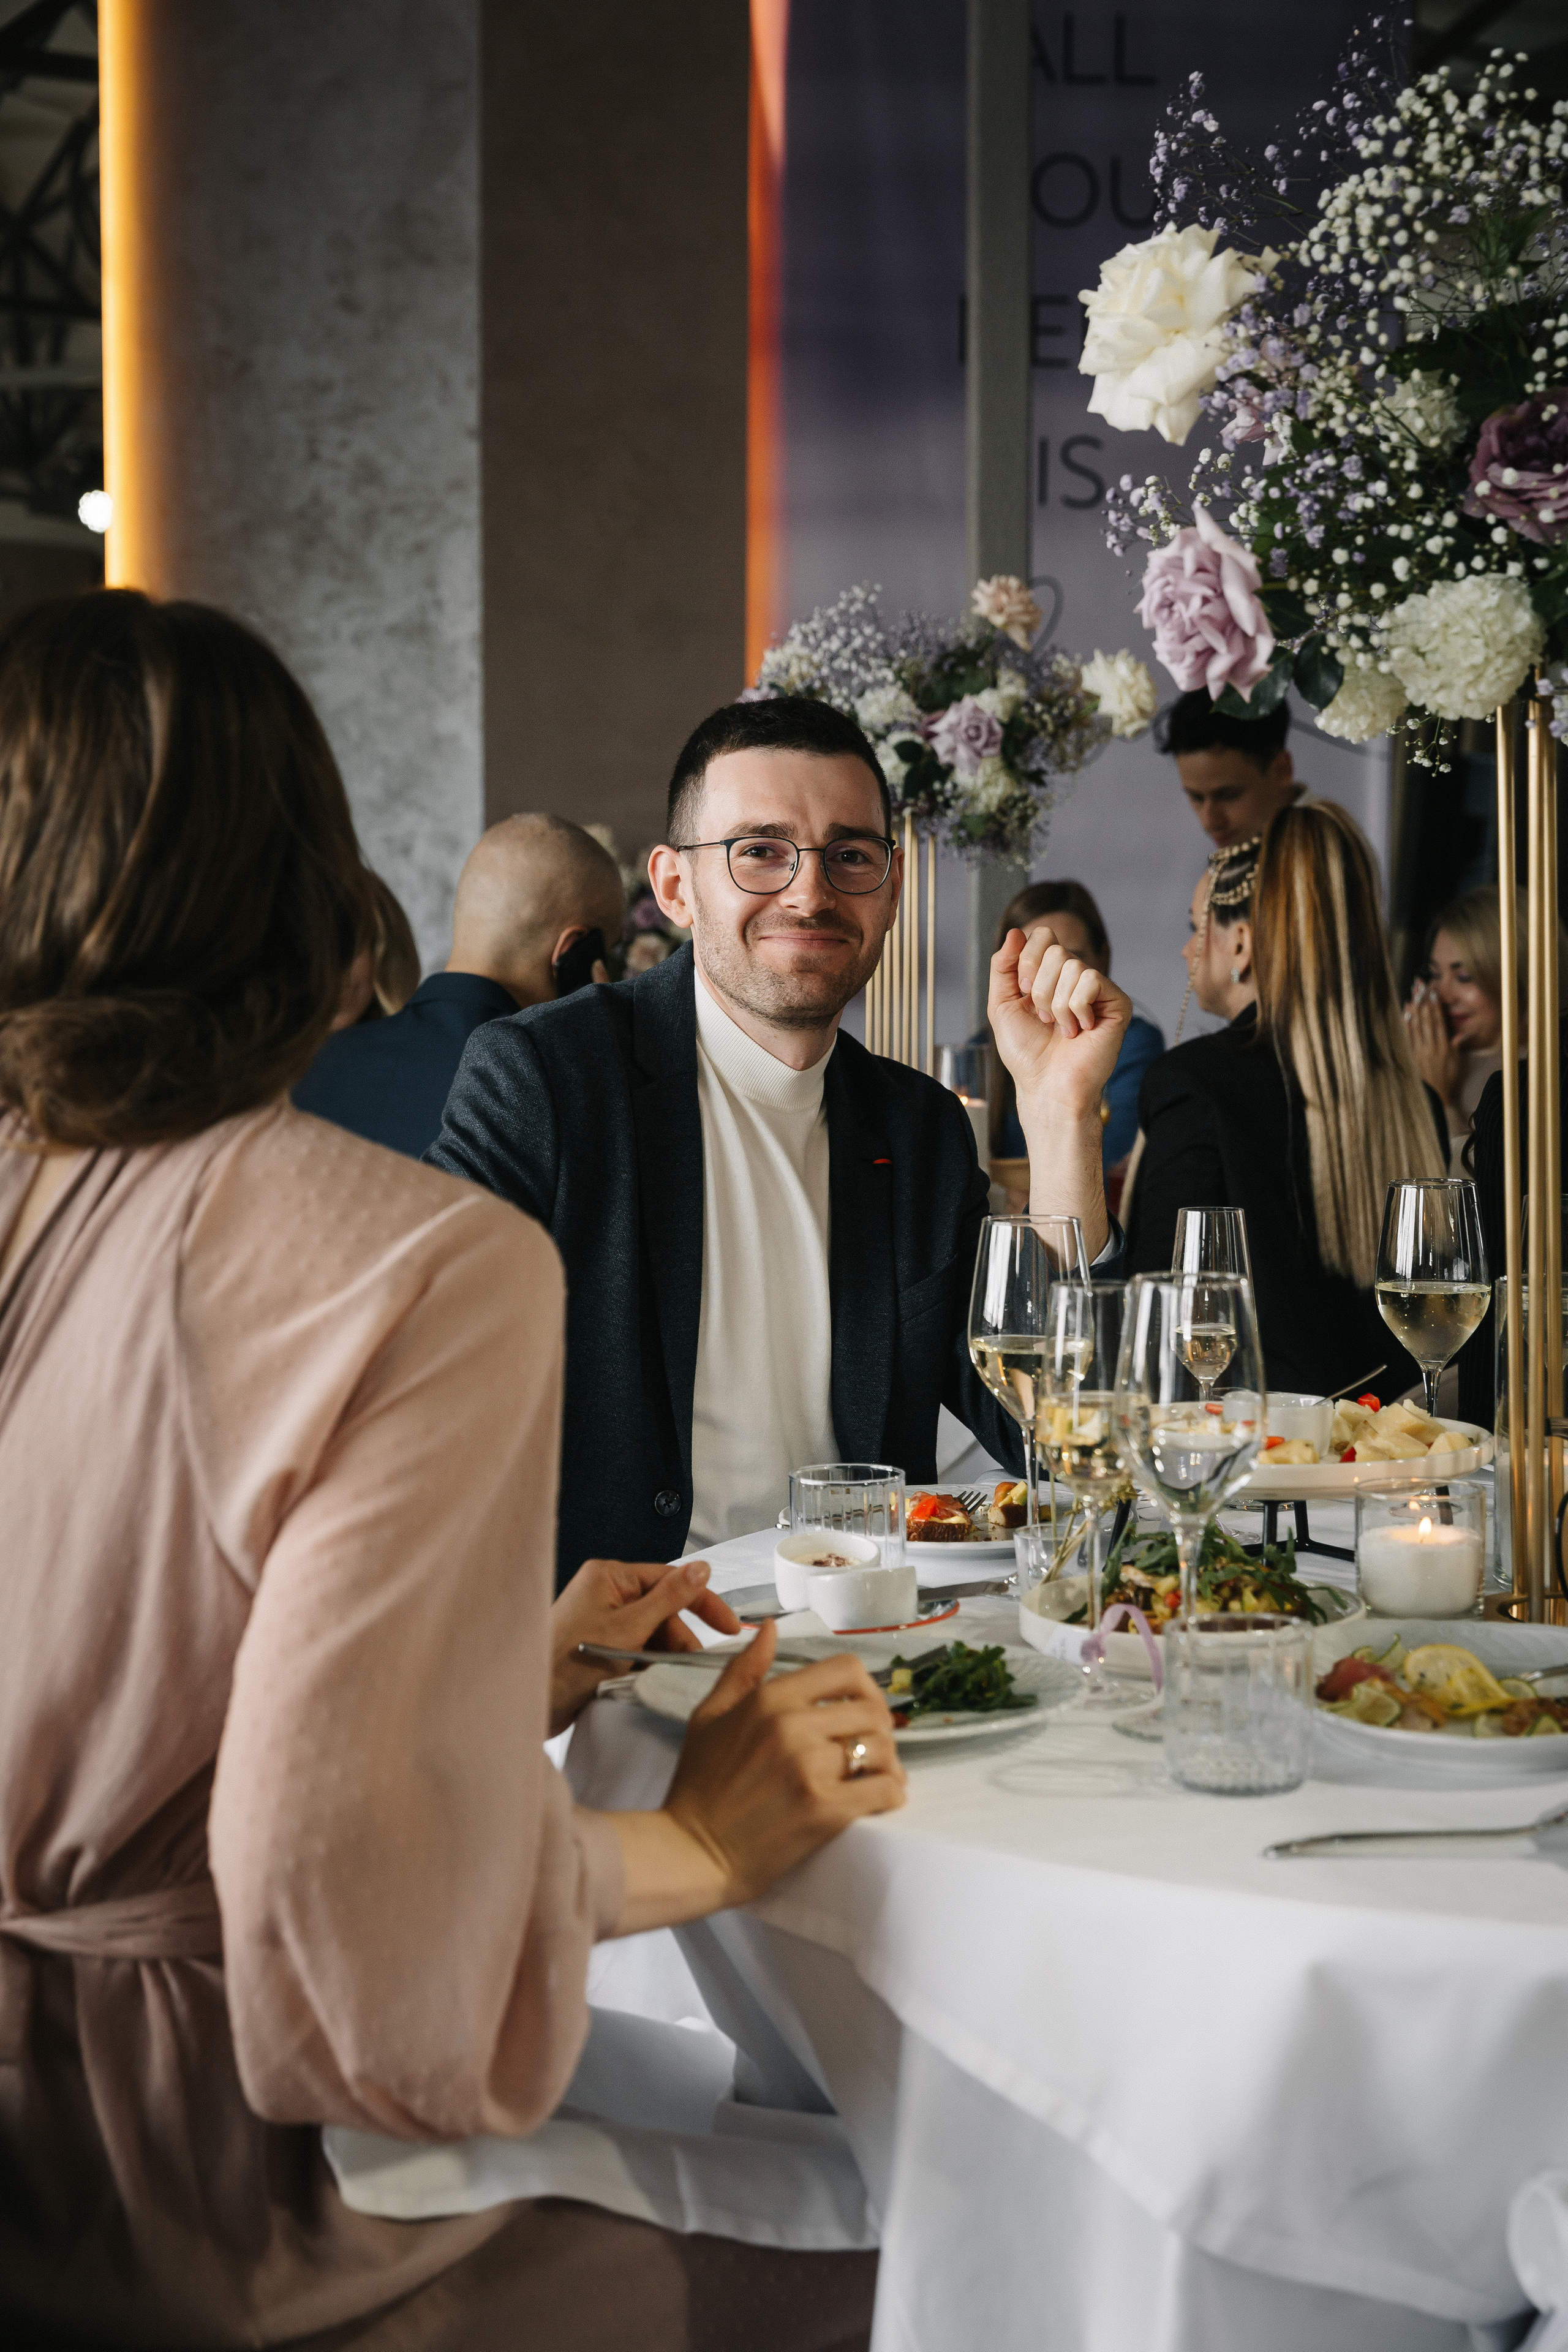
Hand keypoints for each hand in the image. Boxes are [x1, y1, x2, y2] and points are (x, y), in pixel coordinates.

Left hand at [548, 1556, 740, 1734]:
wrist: (529, 1702)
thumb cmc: (566, 1662)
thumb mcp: (628, 1628)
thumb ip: (668, 1599)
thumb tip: (701, 1569)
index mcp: (610, 1577)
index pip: (670, 1579)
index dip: (703, 1601)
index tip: (729, 1626)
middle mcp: (606, 1594)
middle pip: (664, 1610)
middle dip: (679, 1638)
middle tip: (693, 1664)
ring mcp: (602, 1622)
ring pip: (652, 1634)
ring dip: (663, 1655)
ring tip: (663, 1675)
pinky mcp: (600, 1648)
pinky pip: (637, 1650)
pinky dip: (647, 1665)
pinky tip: (646, 1679)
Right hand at [662, 1622, 905, 1908]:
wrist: (692, 1851)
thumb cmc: (699, 1785)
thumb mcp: (709, 1715)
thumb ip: (743, 1670)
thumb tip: (770, 1628)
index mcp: (770, 1699)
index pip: (846, 1669)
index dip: (865, 1686)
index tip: (861, 1708)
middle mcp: (794, 1726)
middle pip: (871, 1710)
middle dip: (879, 1729)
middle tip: (870, 1750)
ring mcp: (810, 1768)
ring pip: (881, 1749)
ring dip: (886, 1763)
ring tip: (875, 1776)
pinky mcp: (825, 1810)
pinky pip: (884, 1790)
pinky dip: (891, 1793)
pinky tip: (879, 1799)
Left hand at [989, 925, 1130, 1123]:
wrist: (1046, 1085)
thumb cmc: (1026, 1052)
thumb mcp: (1001, 1005)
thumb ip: (1002, 967)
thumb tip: (1015, 932)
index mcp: (1050, 973)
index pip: (1042, 935)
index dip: (1027, 961)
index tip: (1024, 993)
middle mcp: (1076, 976)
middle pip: (1055, 950)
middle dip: (1040, 988)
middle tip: (1045, 1018)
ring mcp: (1098, 989)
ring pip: (1072, 966)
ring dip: (1057, 1005)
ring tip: (1063, 1029)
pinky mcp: (1117, 1002)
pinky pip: (1091, 980)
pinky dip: (1076, 1009)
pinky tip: (1081, 1030)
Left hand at [1404, 982, 1460, 1110]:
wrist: (1433, 1094)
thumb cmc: (1447, 1078)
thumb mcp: (1457, 1062)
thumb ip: (1456, 1047)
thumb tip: (1459, 1034)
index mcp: (1444, 1047)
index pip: (1439, 1022)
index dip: (1436, 1007)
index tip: (1434, 994)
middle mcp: (1431, 1046)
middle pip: (1426, 1021)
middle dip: (1424, 1003)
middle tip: (1421, 988)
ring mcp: (1419, 1050)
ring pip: (1416, 1026)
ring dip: (1414, 1010)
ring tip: (1412, 995)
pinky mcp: (1411, 1054)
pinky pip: (1408, 1036)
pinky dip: (1406, 1024)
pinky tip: (1405, 1013)